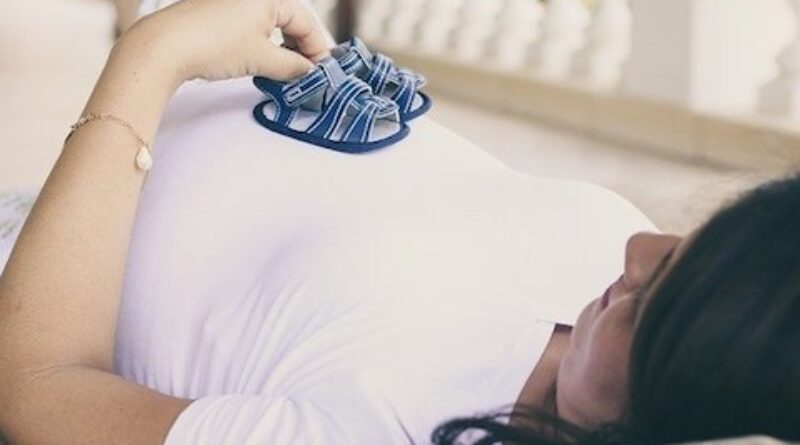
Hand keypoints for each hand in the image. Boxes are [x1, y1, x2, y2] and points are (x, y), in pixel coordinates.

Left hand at [121, 0, 330, 82]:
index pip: (306, 22)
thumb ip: (292, 67)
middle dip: (300, 50)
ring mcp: (233, 2)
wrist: (164, 47)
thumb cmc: (214, 44)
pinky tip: (260, 65)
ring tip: (283, 74)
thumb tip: (308, 73)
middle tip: (305, 76)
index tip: (321, 73)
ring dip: (281, 50)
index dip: (317, 50)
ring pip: (270, 26)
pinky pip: (250, 28)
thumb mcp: (262, 59)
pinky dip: (261, 46)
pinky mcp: (217, 13)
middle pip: (290, 21)